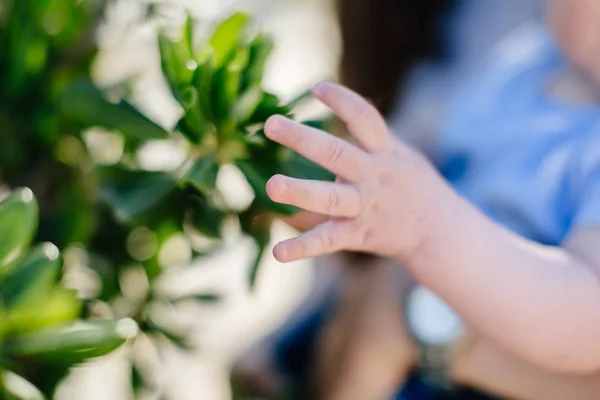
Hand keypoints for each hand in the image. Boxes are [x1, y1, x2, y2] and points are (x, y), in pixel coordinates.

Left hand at [265, 81, 455, 262]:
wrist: (436, 228)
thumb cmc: (408, 183)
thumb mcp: (397, 152)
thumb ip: (369, 134)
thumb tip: (342, 104)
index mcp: (384, 151)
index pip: (365, 119)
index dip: (343, 101)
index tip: (318, 87)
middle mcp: (372, 177)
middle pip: (336, 154)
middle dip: (303, 139)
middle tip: (271, 124)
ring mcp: (363, 207)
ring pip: (328, 199)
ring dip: (300, 192)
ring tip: (271, 186)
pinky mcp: (357, 235)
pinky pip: (327, 241)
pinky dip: (302, 248)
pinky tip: (278, 253)